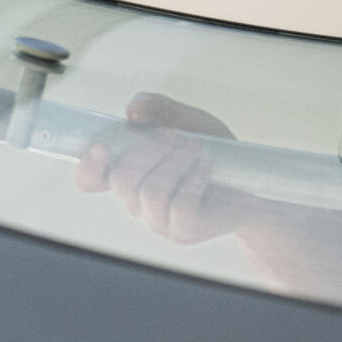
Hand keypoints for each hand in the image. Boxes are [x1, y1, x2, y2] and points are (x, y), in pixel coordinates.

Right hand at [74, 92, 253, 243]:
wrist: (252, 185)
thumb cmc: (214, 152)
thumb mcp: (188, 121)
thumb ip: (160, 110)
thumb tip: (132, 110)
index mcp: (131, 176)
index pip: (90, 181)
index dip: (88, 166)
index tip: (103, 147)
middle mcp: (139, 202)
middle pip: (122, 180)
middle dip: (149, 151)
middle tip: (176, 137)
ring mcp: (159, 221)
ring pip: (152, 191)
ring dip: (176, 161)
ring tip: (197, 149)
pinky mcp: (183, 232)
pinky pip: (180, 204)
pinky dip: (195, 177)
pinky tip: (206, 166)